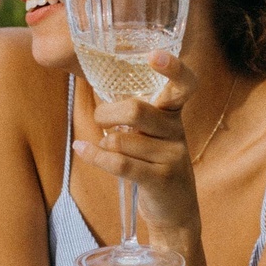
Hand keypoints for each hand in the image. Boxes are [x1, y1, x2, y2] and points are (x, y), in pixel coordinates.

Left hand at [72, 50, 199, 229]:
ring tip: (106, 147)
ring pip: (121, 140)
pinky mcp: (161, 180)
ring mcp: (172, 156)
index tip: (155, 55)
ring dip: (104, 143)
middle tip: (100, 119)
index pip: (184, 84)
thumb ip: (135, 111)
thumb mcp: (153, 133)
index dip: (173, 68)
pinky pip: (119, 163)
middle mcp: (176, 131)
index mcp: (173, 113)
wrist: (175, 211)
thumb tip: (97, 85)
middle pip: (136, 110)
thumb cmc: (154, 162)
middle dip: (107, 113)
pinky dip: (94, 156)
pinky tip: (81, 149)